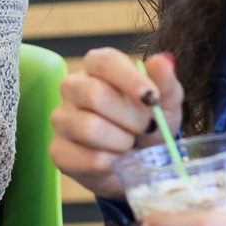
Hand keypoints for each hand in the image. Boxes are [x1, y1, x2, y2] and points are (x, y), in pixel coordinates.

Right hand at [50, 47, 183, 199]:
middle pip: (95, 94)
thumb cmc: (148, 125)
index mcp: (96, 67)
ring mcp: (61, 119)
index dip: (129, 79)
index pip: (104, 62)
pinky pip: (89, 159)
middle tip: (146, 128)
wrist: (137, 164)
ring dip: (122, 142)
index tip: (152, 98)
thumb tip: (163, 61)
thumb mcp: (165, 104)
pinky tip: (117, 159)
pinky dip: (113, 163)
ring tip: (130, 144)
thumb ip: (165, 82)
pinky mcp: (59, 151)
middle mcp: (72, 87)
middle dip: (131, 117)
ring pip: (90, 128)